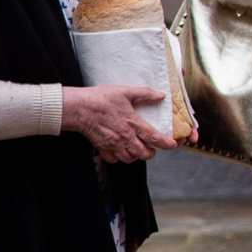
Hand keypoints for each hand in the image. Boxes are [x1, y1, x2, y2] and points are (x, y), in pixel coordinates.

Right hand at [60, 84, 177, 164]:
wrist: (79, 108)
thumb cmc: (100, 99)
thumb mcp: (125, 91)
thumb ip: (144, 94)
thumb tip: (160, 95)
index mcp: (133, 123)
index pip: (155, 138)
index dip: (166, 144)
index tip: (172, 145)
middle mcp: (125, 137)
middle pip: (144, 154)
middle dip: (151, 153)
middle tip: (152, 148)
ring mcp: (114, 144)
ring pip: (130, 159)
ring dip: (135, 155)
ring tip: (136, 149)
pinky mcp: (102, 147)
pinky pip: (114, 159)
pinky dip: (119, 158)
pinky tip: (120, 150)